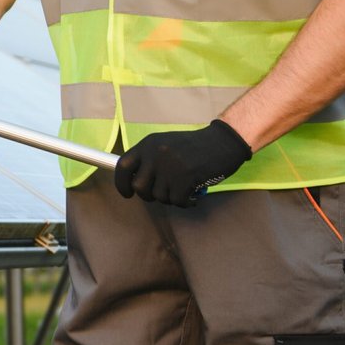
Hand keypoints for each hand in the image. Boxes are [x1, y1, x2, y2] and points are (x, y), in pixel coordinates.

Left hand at [114, 119, 251, 205]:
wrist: (223, 141)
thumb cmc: (196, 146)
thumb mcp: (166, 145)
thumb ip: (150, 160)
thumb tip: (135, 182)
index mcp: (148, 144)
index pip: (123, 166)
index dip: (121, 183)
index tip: (127, 193)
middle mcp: (155, 154)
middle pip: (139, 187)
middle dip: (150, 195)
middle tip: (165, 193)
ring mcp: (169, 166)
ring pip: (159, 196)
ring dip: (171, 198)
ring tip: (183, 189)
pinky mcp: (185, 178)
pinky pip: (177, 201)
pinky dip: (185, 203)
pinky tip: (193, 196)